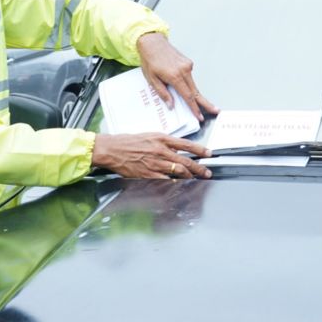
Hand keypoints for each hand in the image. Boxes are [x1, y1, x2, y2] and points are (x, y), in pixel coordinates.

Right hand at [91, 132, 211, 179]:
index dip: (200, 149)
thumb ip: (163, 142)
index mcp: (162, 139)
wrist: (112, 149)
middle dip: (199, 168)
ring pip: (178, 171)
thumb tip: (176, 148)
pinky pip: (166, 180)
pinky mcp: (148, 174)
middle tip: (207, 172)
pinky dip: (175, 184)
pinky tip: (180, 186)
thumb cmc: (128, 141)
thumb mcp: (149, 136)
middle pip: (186, 161)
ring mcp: (155, 163)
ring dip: (190, 176)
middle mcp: (161, 151)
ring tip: (195, 179)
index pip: (186, 144)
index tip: (209, 153)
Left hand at [136, 33, 218, 119]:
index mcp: (175, 76)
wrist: (152, 42)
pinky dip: (187, 83)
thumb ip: (162, 93)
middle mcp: (184, 70)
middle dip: (205, 103)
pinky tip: (179, 82)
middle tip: (216, 110)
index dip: (194, 108)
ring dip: (195, 94)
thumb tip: (171, 105)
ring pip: (193, 84)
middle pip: (196, 91)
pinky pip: (189, 77)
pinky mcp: (188, 62)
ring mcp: (188, 65)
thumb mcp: (152, 79)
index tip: (199, 116)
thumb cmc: (150, 60)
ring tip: (198, 102)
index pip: (187, 96)